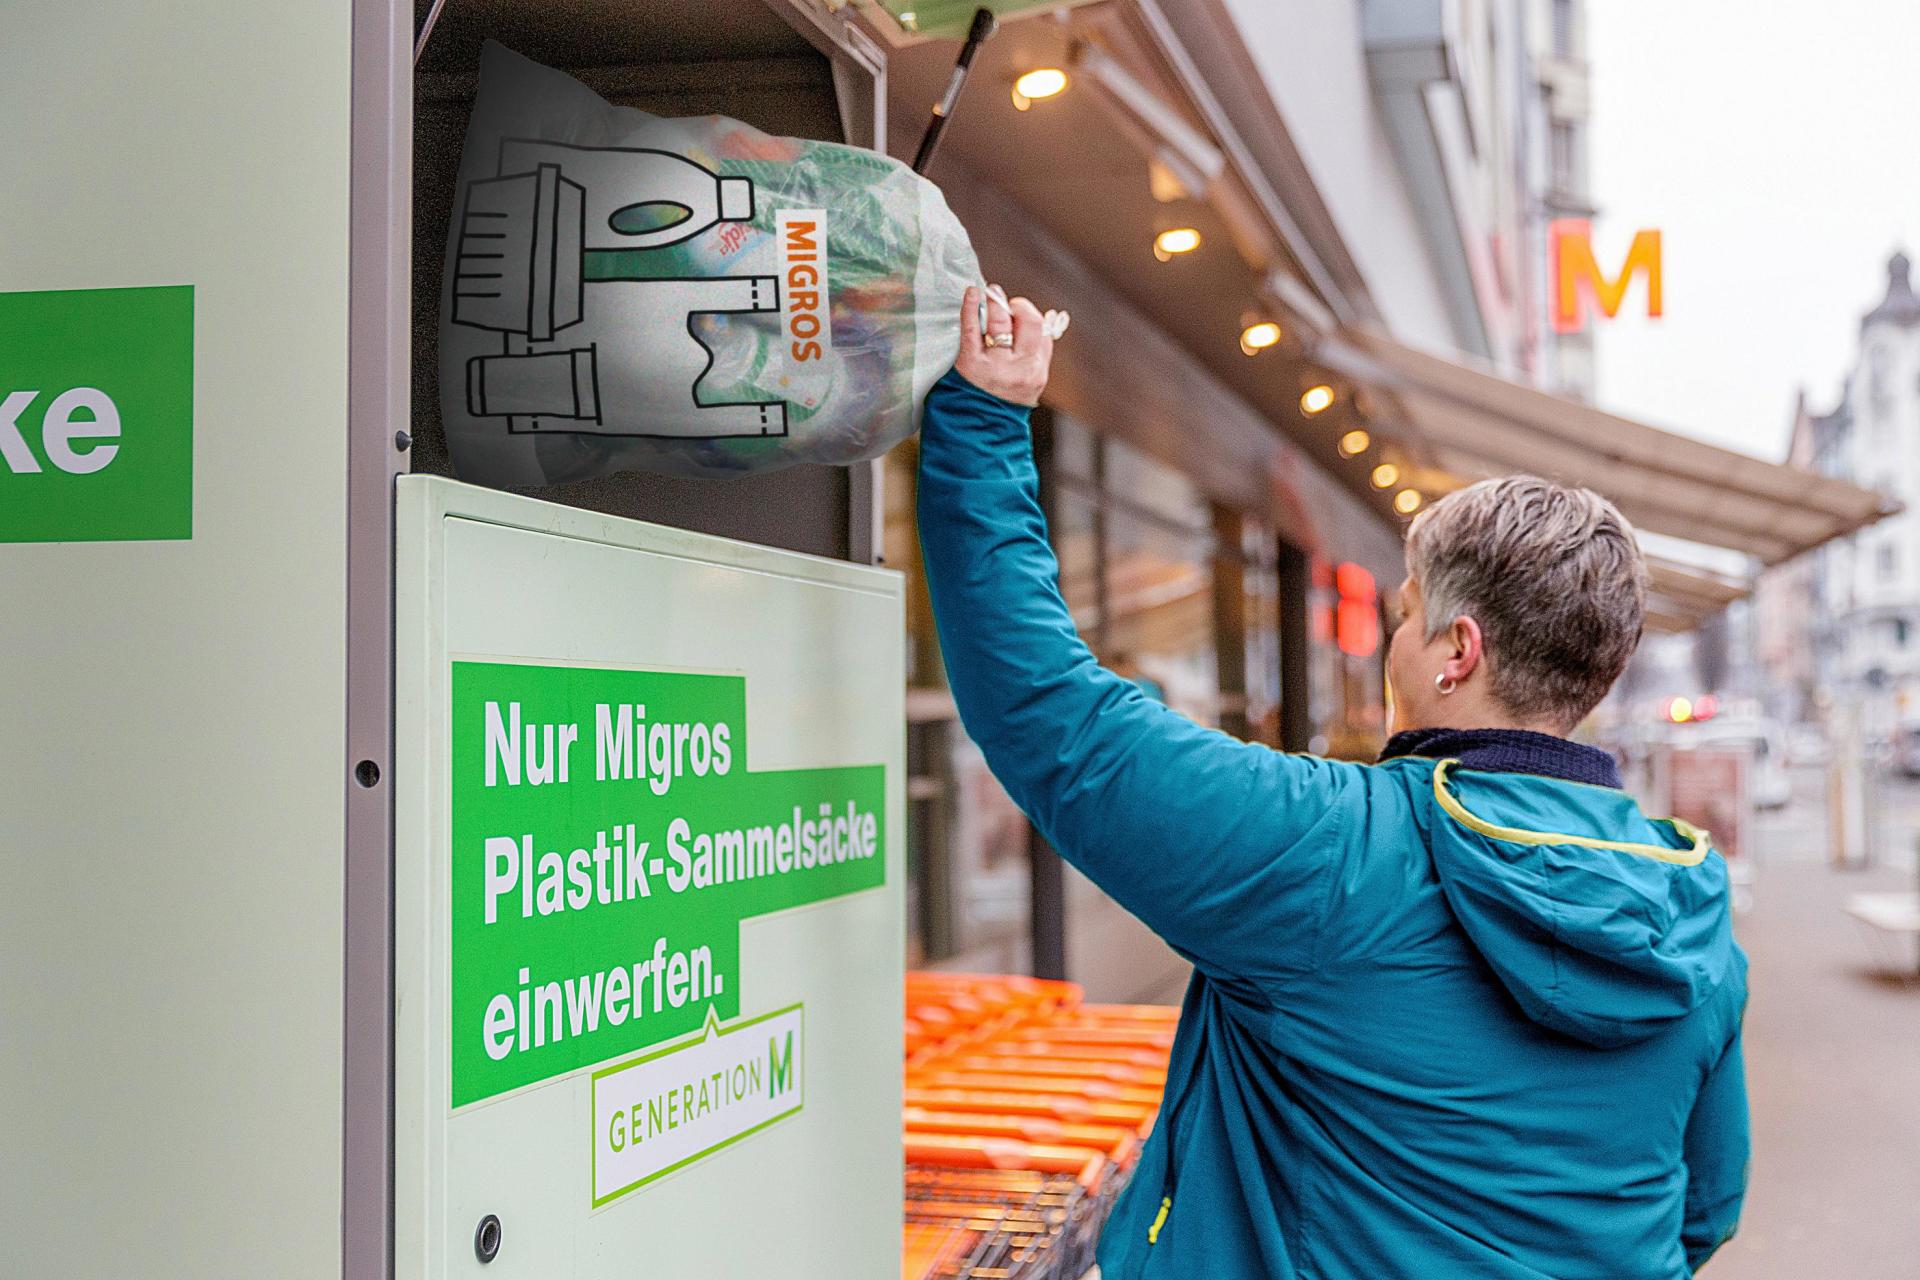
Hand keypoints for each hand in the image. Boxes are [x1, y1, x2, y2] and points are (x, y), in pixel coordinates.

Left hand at [955, 284, 1065, 407]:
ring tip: (991, 293)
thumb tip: (1047, 316)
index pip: (1041, 332)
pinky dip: (970, 307)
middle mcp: (1020, 369)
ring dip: (995, 303)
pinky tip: (972, 293)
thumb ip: (1037, 351)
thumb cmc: (1003, 398)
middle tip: (1007, 301)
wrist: (978, 427)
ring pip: (1000, 324)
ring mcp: (995, 366)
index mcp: (1037, 371)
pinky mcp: (970, 363)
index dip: (1030, 316)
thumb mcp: (1028, 380)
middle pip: (1028, 323)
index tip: (1019, 311)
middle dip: (1019, 307)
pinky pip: (971, 329)